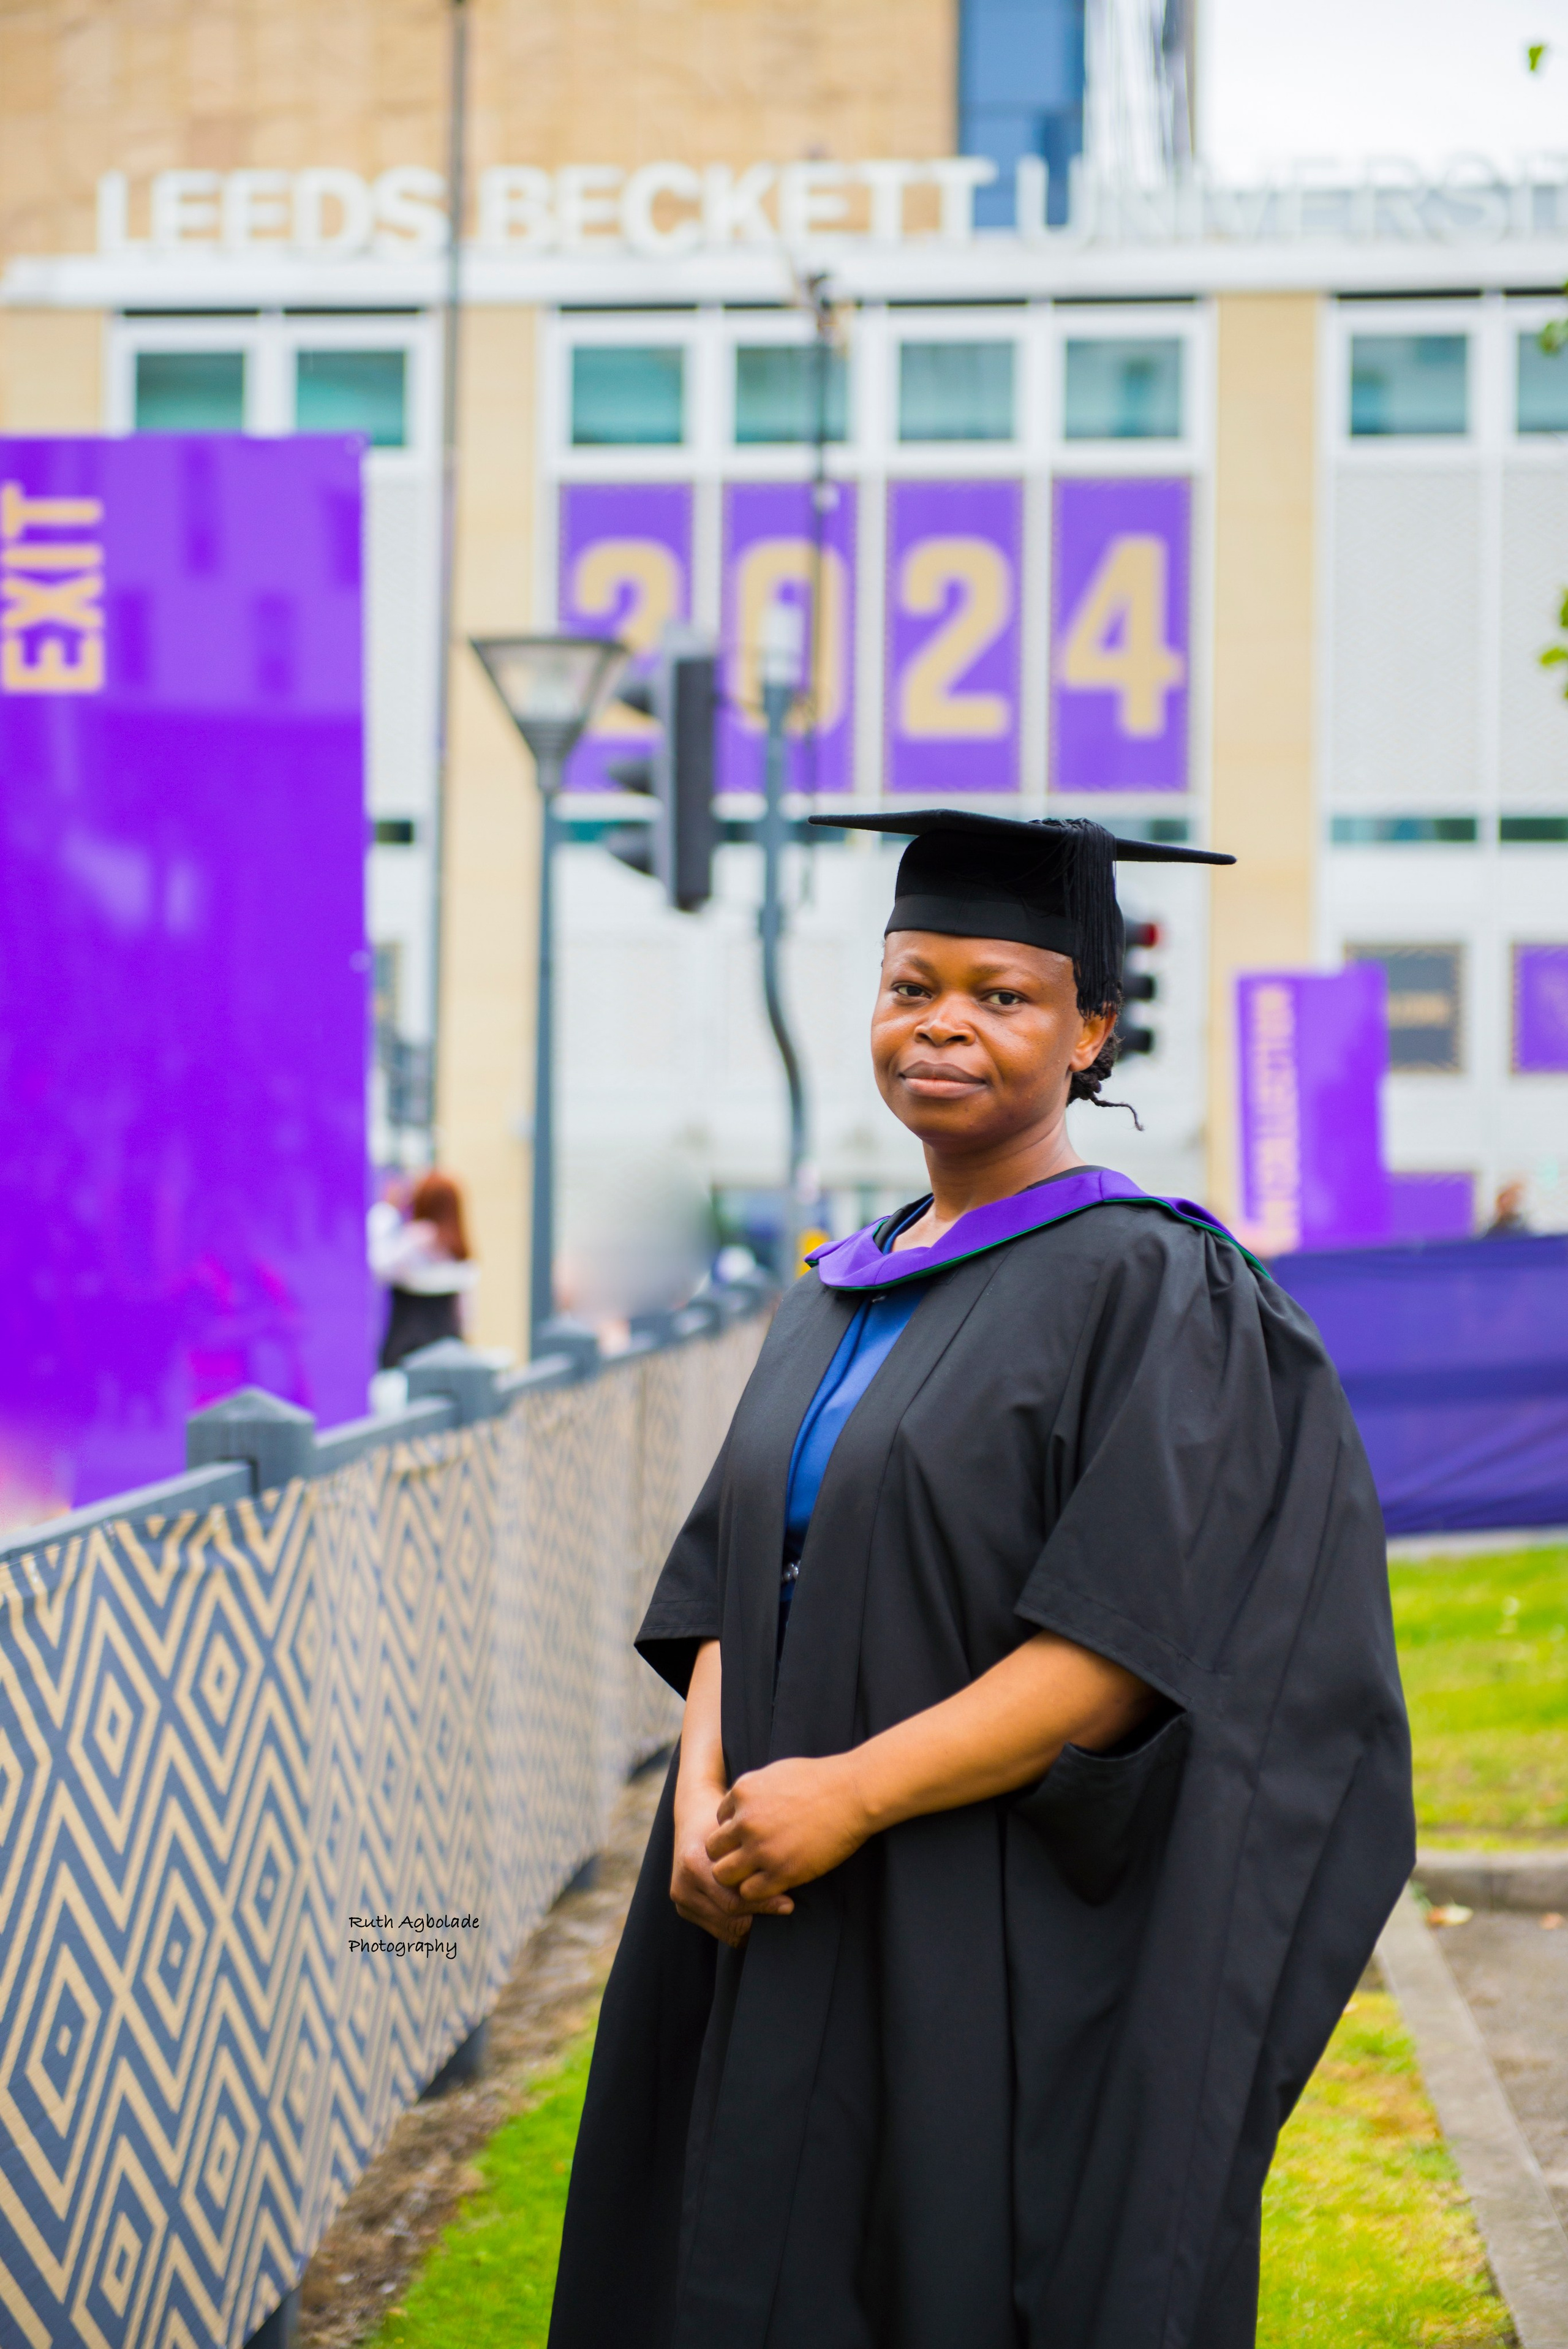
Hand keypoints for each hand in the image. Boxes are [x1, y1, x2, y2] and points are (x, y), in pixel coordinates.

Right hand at [671, 1777, 793, 1947]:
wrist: (692, 1813)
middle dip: (760, 1919)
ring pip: (726, 1931)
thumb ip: (753, 1857)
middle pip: (730, 1920)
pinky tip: (757, 1917)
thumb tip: (784, 1882)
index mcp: (695, 1865)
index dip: (764, 1905)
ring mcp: (681, 1899)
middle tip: (785, 1911)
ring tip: (774, 1916)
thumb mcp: (737, 1831)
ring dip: (751, 1928)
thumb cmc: (722, 1820)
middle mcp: (683, 1886)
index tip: (788, 1903)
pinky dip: (739, 1927)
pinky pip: (719, 1930)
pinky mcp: (683, 1907)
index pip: (734, 1901)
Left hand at [707, 1754, 869, 1902]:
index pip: (717, 1820)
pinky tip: (774, 1882)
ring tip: (756, 1874)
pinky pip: (749, 1892)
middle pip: (712, 1849)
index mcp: (743, 1792)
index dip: (734, 1830)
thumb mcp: (776, 1773)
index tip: (753, 1833)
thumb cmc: (821, 1780)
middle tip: (748, 1858)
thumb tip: (740, 1806)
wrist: (853, 1793)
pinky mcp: (782, 1872)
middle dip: (727, 1855)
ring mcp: (762, 1848)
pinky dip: (758, 1891)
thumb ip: (753, 1791)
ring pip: (723, 1875)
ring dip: (737, 1876)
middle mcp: (745, 1821)